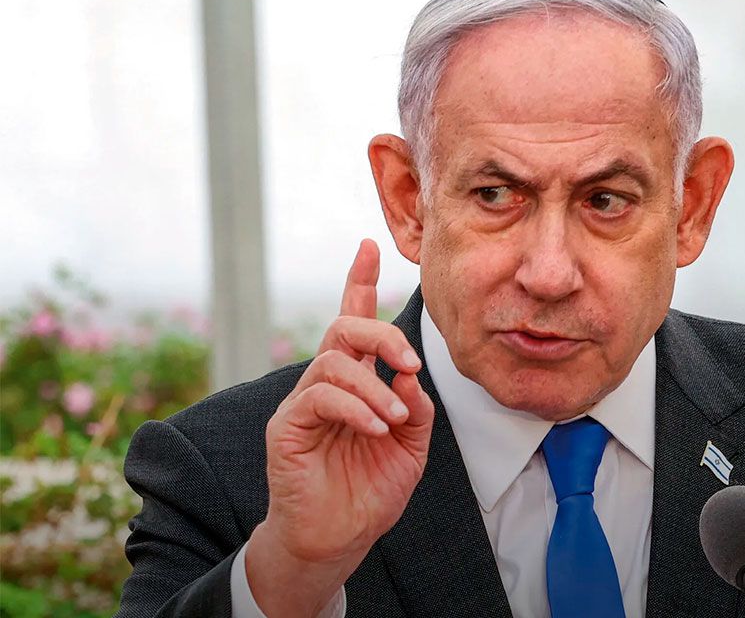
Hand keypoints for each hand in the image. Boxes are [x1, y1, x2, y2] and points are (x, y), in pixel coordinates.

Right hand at [246, 239, 433, 615]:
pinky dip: (355, 406)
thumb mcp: (411, 446)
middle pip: (344, 327)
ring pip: (333, 361)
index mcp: (356, 381)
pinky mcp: (286, 428)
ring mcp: (303, 404)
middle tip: (413, 361)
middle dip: (382, 331)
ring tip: (393, 417)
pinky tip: (375, 426)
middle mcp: (326, 384)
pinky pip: (320, 396)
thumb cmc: (370, 491)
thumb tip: (410, 373)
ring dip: (373, 385)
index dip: (360, 281)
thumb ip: (416, 407)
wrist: (338, 540)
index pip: (354, 320)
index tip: (369, 245)